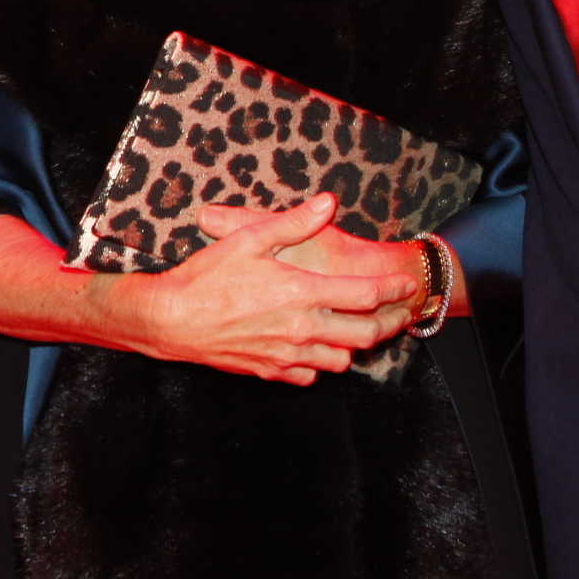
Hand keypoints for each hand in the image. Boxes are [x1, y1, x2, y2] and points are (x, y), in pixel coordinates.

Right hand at [124, 194, 421, 384]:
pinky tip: (314, 347)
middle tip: (398, 314)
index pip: (364, 295)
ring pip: (340, 361)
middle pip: (364, 335)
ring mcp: (287, 355)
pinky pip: (309, 375)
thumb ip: (294, 222)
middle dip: (388, 324)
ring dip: (352, 346)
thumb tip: (328, 202)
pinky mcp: (270, 371)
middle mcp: (301, 328)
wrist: (171, 320)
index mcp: (301, 292)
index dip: (393, 289)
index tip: (407, 284)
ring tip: (356, 330)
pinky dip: (318, 363)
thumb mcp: (250, 239)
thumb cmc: (207, 276)